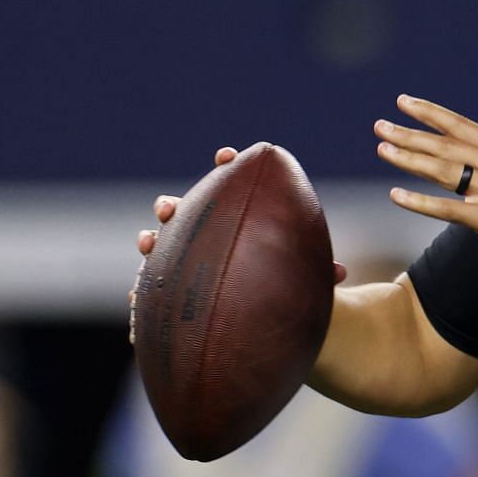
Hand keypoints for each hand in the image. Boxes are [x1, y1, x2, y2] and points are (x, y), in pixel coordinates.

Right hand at [130, 146, 347, 342]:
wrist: (261, 320)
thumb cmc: (280, 286)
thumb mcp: (298, 277)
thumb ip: (314, 273)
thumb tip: (340, 273)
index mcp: (235, 219)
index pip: (227, 184)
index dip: (225, 166)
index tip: (227, 156)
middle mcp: (203, 235)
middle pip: (181, 212)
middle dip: (171, 206)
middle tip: (170, 208)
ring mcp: (181, 260)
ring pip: (158, 246)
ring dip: (150, 240)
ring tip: (148, 242)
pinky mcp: (170, 290)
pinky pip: (151, 289)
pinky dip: (143, 291)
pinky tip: (137, 298)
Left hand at [375, 94, 477, 278]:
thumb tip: (463, 155)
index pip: (460, 126)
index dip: (430, 113)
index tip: (404, 102)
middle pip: (444, 144)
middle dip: (409, 134)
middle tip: (380, 126)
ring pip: (442, 170)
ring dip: (408, 159)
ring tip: (383, 150)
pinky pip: (446, 208)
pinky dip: (418, 202)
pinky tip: (396, 196)